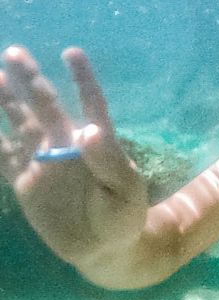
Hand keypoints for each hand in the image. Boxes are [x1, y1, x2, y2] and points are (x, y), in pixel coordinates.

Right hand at [0, 46, 147, 264]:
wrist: (104, 248)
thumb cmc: (123, 215)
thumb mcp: (125, 190)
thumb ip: (109, 161)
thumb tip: (89, 130)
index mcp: (94, 141)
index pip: (89, 103)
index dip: (82, 78)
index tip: (72, 53)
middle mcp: (65, 144)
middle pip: (44, 105)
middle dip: (30, 79)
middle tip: (13, 51)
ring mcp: (42, 161)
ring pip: (20, 123)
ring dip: (6, 101)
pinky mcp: (25, 182)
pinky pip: (2, 158)